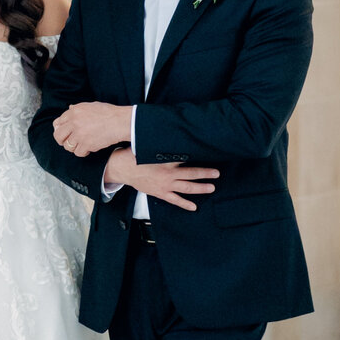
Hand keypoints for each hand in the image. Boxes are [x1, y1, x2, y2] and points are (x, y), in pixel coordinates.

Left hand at [52, 101, 131, 156]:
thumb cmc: (109, 113)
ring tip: (81, 144)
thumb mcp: (91, 105)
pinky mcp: (86, 144)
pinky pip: (78, 153)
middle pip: (58, 135)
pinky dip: (83, 152)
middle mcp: (74, 122)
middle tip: (68, 142)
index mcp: (74, 111)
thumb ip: (78, 108)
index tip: (64, 133)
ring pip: (68, 146)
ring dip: (74, 147)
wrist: (120, 122)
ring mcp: (79, 134)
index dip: (60, 129)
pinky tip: (88, 148)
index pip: (58, 122)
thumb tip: (69, 108)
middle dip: (62, 140)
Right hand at [102, 146, 218, 210]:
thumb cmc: (135, 155)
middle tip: (217, 173)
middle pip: (191, 174)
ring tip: (212, 188)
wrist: (122, 168)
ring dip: (200, 188)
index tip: (210, 155)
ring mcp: (165, 185)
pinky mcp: (160, 193)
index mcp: (166, 160)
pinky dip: (185, 204)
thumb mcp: (149, 147)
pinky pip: (175, 200)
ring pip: (186, 188)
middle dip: (205, 174)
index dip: (198, 157)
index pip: (186, 158)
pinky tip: (194, 206)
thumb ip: (162, 144)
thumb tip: (173, 133)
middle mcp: (168, 174)